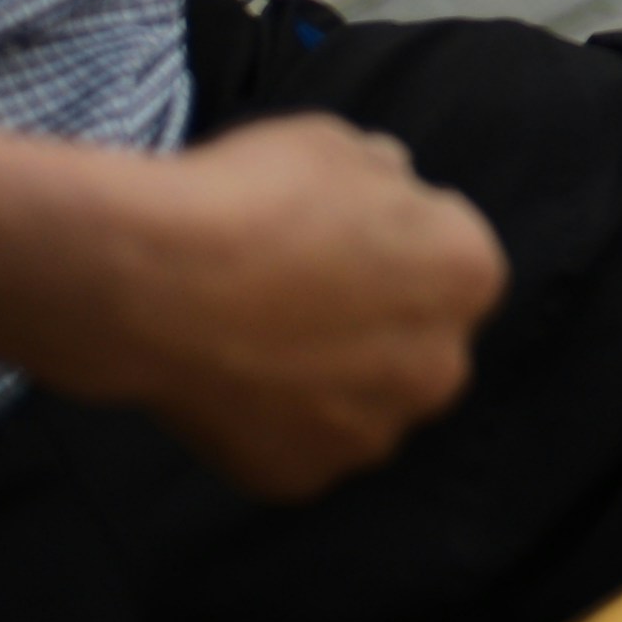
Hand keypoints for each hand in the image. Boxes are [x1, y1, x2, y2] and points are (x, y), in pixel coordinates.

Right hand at [75, 114, 506, 499]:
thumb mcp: (336, 144)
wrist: (151, 282)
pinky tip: (228, 380)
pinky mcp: (304, 477)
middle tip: (298, 296)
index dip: (393, 246)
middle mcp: (441, 366)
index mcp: (469, 274)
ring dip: (328, 379)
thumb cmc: (249, 198)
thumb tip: (392, 185)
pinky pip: (298, 445)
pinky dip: (270, 422)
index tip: (338, 240)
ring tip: (255, 338)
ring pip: (363, 403)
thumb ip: (384, 175)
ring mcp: (372, 433)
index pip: (450, 260)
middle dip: (374, 323)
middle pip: (418, 343)